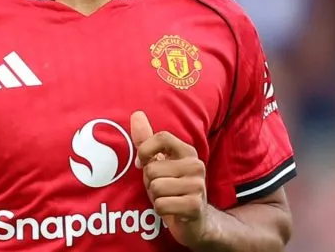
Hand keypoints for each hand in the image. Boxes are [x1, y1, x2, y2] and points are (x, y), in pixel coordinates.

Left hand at [130, 110, 210, 246]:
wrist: (196, 221)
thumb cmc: (173, 189)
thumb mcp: (159, 163)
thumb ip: (147, 140)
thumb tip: (136, 114)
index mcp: (187, 151)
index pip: (161, 137)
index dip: (145, 151)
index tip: (142, 163)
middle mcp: (196, 165)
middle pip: (152, 169)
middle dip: (150, 183)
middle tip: (162, 189)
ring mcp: (198, 186)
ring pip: (156, 188)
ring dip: (156, 198)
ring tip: (168, 199)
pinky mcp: (195, 206)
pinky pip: (161, 205)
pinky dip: (161, 210)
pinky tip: (172, 210)